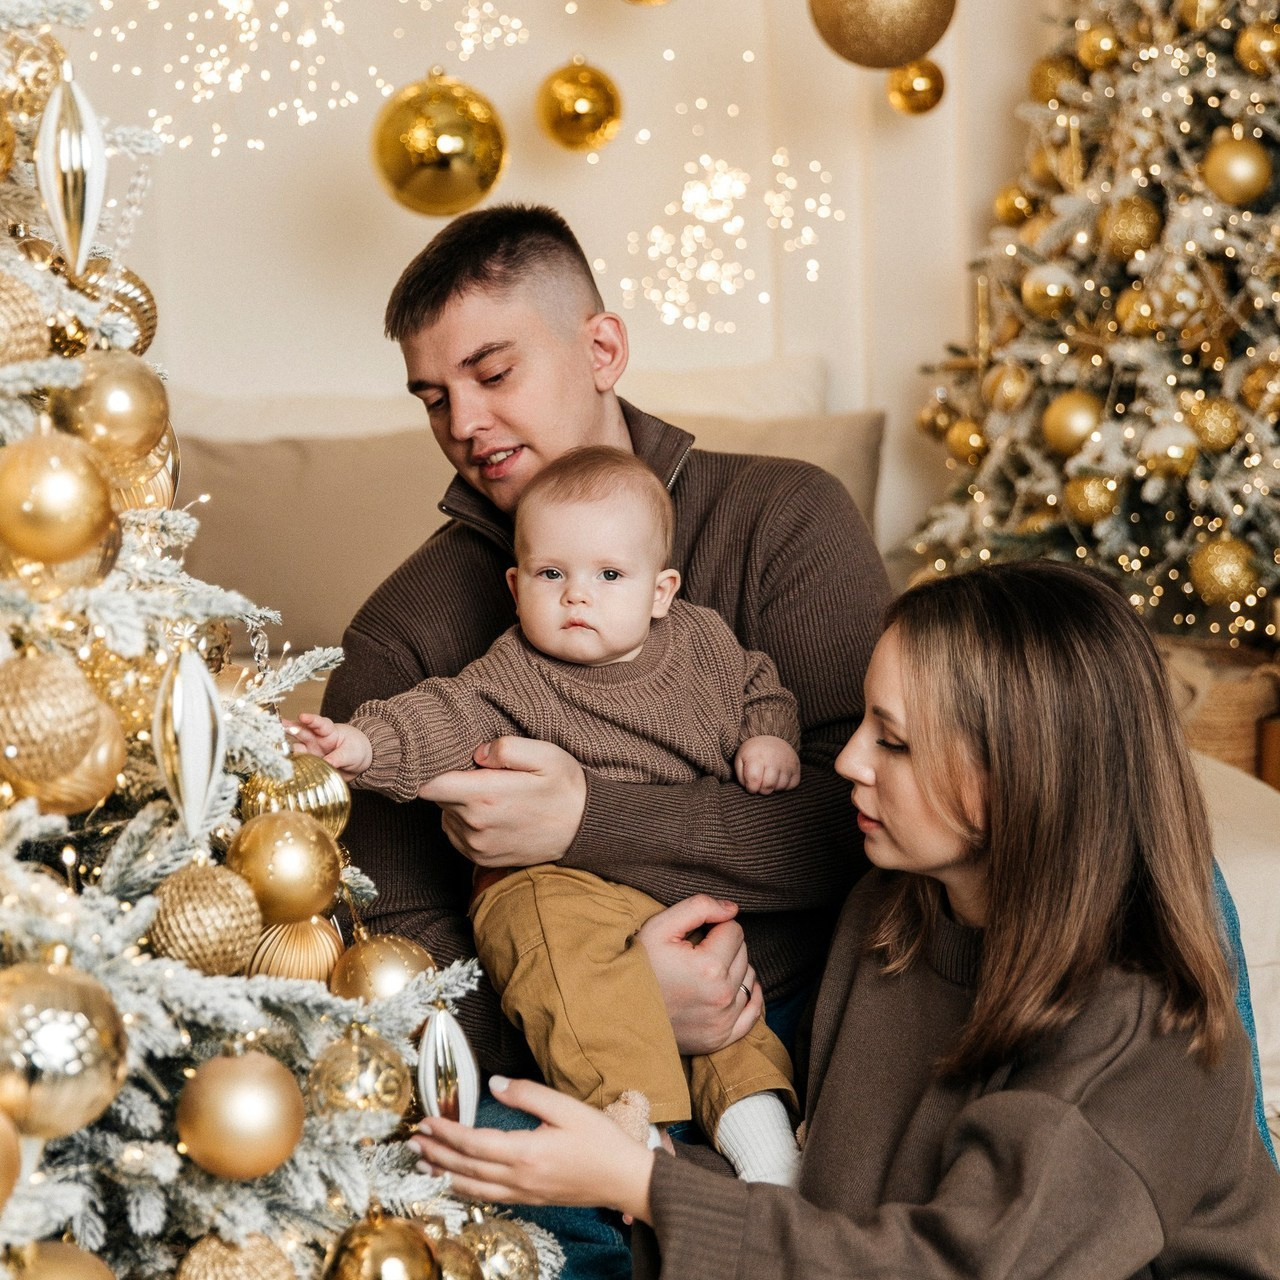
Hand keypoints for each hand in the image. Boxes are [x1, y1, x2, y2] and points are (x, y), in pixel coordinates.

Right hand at [284, 713, 372, 779]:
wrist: (358, 764)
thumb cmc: (355, 751)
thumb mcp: (351, 753)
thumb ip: (339, 757)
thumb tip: (326, 763)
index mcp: (329, 732)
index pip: (319, 723)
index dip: (310, 719)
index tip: (302, 716)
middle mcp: (316, 740)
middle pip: (301, 732)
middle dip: (289, 728)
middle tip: (278, 726)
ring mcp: (310, 752)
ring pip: (296, 748)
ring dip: (287, 748)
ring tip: (279, 749)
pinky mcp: (308, 764)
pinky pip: (298, 764)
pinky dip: (291, 764)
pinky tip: (283, 765)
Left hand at [412, 1076, 655, 1222]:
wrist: (625, 1179)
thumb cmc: (600, 1141)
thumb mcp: (567, 1108)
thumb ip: (528, 1094)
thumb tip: (493, 1085)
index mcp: (525, 1153)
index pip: (473, 1143)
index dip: (446, 1132)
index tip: (426, 1121)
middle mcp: (519, 1178)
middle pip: (466, 1167)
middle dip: (436, 1153)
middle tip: (411, 1142)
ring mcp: (524, 1193)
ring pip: (472, 1188)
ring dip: (444, 1174)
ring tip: (422, 1165)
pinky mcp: (531, 1199)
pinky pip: (488, 1197)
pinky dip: (465, 1190)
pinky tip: (457, 1183)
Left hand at [417, 737, 586, 867]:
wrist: (584, 829)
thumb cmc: (564, 787)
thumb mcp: (545, 754)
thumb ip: (506, 748)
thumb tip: (476, 754)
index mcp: (485, 796)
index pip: (431, 785)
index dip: (434, 770)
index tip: (448, 761)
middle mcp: (475, 826)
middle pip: (438, 799)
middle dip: (452, 783)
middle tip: (482, 775)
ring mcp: (477, 846)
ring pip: (446, 816)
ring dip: (458, 805)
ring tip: (489, 795)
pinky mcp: (482, 860)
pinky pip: (456, 836)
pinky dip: (465, 823)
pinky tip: (489, 814)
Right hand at [635, 895, 761, 1054]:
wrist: (618, 1012)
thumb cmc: (638, 966)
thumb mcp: (659, 927)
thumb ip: (699, 907)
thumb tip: (732, 909)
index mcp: (710, 967)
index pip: (734, 930)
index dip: (714, 926)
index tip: (694, 935)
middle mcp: (722, 997)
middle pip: (743, 953)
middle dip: (723, 946)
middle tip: (695, 953)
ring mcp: (723, 1021)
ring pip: (748, 978)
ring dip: (734, 969)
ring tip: (704, 971)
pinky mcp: (721, 1038)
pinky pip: (753, 1013)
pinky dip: (747, 997)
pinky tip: (732, 988)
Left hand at [734, 735, 801, 794]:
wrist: (771, 737)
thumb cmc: (753, 753)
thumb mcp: (741, 760)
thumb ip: (741, 777)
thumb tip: (750, 789)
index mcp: (756, 757)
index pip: (754, 780)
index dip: (751, 788)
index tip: (751, 786)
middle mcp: (773, 759)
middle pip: (768, 786)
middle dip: (762, 790)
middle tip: (760, 784)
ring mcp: (786, 762)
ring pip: (781, 787)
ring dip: (774, 788)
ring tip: (769, 780)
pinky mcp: (796, 766)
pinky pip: (792, 784)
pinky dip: (785, 786)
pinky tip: (779, 779)